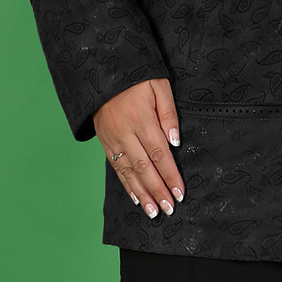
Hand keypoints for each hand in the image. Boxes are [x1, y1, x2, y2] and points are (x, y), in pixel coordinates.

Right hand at [93, 79, 184, 220]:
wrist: (102, 69)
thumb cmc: (136, 76)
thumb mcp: (159, 86)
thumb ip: (169, 114)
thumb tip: (176, 142)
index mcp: (142, 119)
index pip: (160, 154)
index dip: (170, 175)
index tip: (180, 192)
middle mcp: (126, 132)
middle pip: (144, 168)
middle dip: (158, 190)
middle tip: (169, 209)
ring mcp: (113, 139)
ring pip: (128, 172)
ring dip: (142, 194)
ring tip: (153, 212)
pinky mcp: (105, 142)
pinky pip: (116, 167)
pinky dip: (126, 185)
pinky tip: (136, 198)